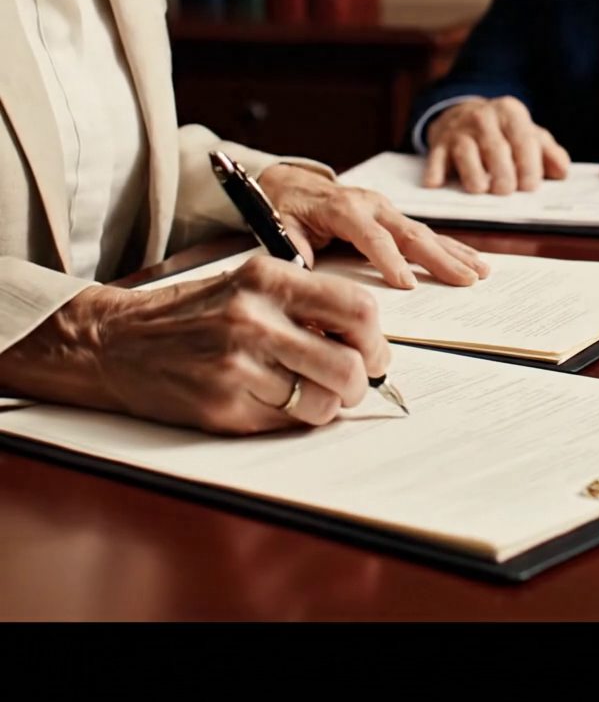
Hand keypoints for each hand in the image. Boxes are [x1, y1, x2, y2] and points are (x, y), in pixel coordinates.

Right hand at [0, 256, 390, 434]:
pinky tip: (276, 401)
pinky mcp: (224, 406)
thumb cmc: (193, 313)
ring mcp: (238, 365)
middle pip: (350, 364)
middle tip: (354, 383)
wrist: (120, 341)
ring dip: (329, 405)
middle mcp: (254, 318)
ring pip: (324, 402)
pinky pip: (288, 423)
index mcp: (267, 278)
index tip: (374, 352)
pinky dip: (294, 417)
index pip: (356, 309)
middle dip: (362, 381)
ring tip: (312, 393)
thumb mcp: (249, 284)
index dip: (377, 339)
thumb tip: (365, 340)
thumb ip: (304, 302)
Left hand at [258, 165, 487, 288]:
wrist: (289, 183)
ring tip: (481, 271)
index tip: (408, 285)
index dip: (389, 261)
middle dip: (439, 258)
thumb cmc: (284, 208)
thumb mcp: (278, 226)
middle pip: (409, 233)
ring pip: (424, 232)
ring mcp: (385, 209)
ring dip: (454, 253)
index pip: (371, 237)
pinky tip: (470, 261)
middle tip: (465, 280)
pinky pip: (424, 233)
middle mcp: (370, 205)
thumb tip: (302, 270)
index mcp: (343, 209)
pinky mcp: (392, 216)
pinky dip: (449, 248)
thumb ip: (290, 247)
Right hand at [423, 97, 569, 194]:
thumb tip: (562, 172)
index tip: (529, 187)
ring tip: (481, 189)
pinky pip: (435, 158)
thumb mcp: (528, 134)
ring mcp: (458, 129)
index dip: (529, 166)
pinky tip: (436, 184)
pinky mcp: (438, 143)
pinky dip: (435, 172)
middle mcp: (484, 117)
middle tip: (505, 192)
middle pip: (496, 148)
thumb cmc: (503, 133)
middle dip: (503, 174)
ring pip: (465, 152)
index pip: (524, 140)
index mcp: (510, 113)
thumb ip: (548, 152)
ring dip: (473, 175)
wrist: (462, 113)